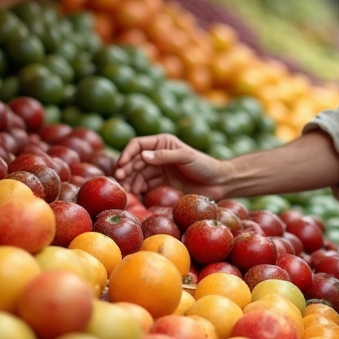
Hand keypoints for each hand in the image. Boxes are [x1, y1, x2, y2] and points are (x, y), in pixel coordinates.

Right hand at [114, 134, 228, 200]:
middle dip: (125, 169)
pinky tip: (134, 196)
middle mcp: (157, 155)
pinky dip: (137, 190)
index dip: (127, 153)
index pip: (138, 144)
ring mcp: (158, 170)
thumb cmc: (204, 165)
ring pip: (137, 174)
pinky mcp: (160, 185)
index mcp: (162, 143)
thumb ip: (165, 156)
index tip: (121, 165)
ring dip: (129, 181)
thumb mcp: (186, 157)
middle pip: (134, 161)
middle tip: (120, 180)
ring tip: (126, 190)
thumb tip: (142, 156)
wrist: (218, 183)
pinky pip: (144, 186)